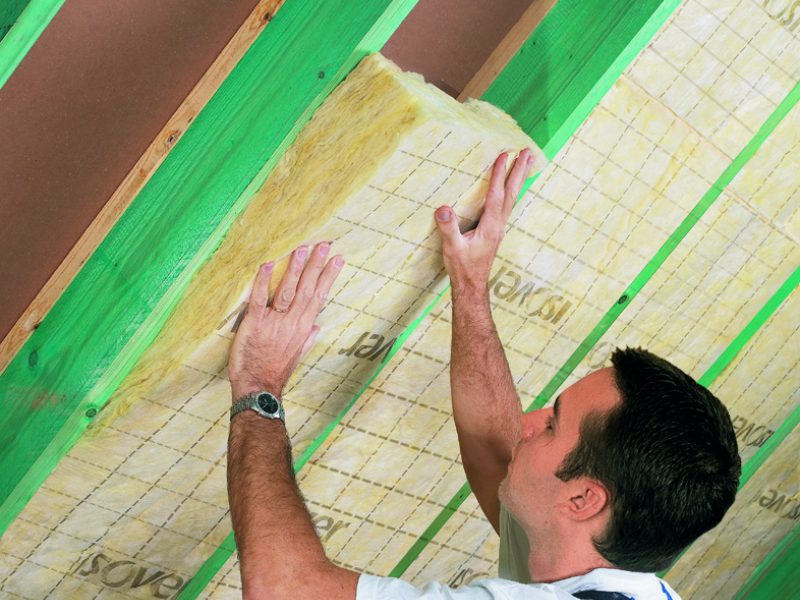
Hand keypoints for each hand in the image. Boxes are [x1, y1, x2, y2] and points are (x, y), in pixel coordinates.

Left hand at [228, 242, 343, 399]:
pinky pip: (259, 298)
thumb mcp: (296, 356)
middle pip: (306, 289)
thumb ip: (307, 339)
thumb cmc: (275, 372)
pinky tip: (267, 264)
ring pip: (287, 290)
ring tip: (302, 249)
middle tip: (323, 244)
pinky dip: (263, 281)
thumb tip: (317, 326)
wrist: (258, 388)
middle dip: (315, 265)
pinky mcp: (254, 323)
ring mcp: (274, 322)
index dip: (328, 277)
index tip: (337, 259)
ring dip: (295, 269)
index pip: (319, 296)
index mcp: (303, 327)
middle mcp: (291, 322)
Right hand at [434, 149, 532, 295]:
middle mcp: (498, 224)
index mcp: (490, 226)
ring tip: (526, 162)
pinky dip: (511, 191)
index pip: (496, 195)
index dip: (499, 175)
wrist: (472, 285)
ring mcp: (499, 227)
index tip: (504, 155)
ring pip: (512, 198)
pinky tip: (511, 187)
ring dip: (519, 179)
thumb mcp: (452, 248)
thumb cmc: (462, 268)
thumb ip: (449, 229)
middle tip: (528, 152)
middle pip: (512, 193)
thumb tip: (443, 208)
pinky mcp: (495, 230)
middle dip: (519, 171)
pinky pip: (507, 205)